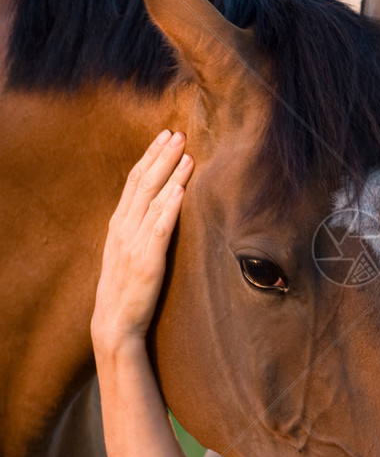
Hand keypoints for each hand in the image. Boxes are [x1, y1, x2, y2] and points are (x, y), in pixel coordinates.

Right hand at [92, 131, 193, 346]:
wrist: (115, 322)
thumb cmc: (124, 287)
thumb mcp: (126, 250)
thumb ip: (137, 226)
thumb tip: (158, 203)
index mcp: (118, 223)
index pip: (134, 180)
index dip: (150, 156)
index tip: (164, 135)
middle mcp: (124, 228)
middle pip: (144, 183)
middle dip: (162, 156)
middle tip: (179, 134)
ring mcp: (134, 243)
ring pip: (153, 200)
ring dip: (171, 174)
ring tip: (187, 154)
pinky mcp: (147, 261)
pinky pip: (159, 228)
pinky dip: (170, 207)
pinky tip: (180, 190)